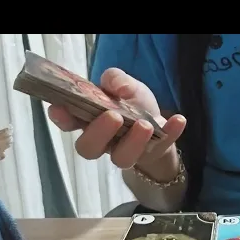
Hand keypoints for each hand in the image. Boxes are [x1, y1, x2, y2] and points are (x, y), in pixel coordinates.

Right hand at [47, 68, 186, 177]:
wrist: (158, 127)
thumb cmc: (132, 104)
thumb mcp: (124, 86)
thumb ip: (116, 80)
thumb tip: (115, 84)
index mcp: (89, 122)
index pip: (69, 123)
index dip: (63, 118)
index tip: (61, 110)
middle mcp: (104, 142)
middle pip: (89, 149)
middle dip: (99, 133)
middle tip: (114, 117)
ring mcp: (127, 153)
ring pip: (122, 159)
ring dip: (133, 142)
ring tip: (145, 125)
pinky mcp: (153, 155)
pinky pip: (161, 147)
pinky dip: (170, 133)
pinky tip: (178, 120)